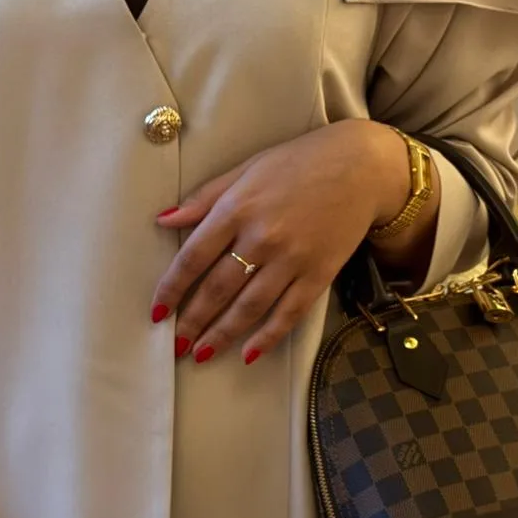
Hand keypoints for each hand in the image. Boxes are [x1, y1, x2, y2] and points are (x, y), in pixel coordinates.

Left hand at [150, 120, 416, 364]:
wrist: (360, 166)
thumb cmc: (297, 163)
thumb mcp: (245, 170)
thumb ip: (204, 198)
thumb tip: (164, 221)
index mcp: (237, 208)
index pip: (193, 257)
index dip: (172, 288)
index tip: (158, 311)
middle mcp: (261, 237)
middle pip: (217, 289)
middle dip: (192, 321)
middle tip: (175, 345)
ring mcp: (292, 258)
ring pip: (249, 307)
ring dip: (222, 335)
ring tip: (201, 355)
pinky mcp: (319, 273)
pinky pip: (289, 313)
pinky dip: (267, 336)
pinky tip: (248, 354)